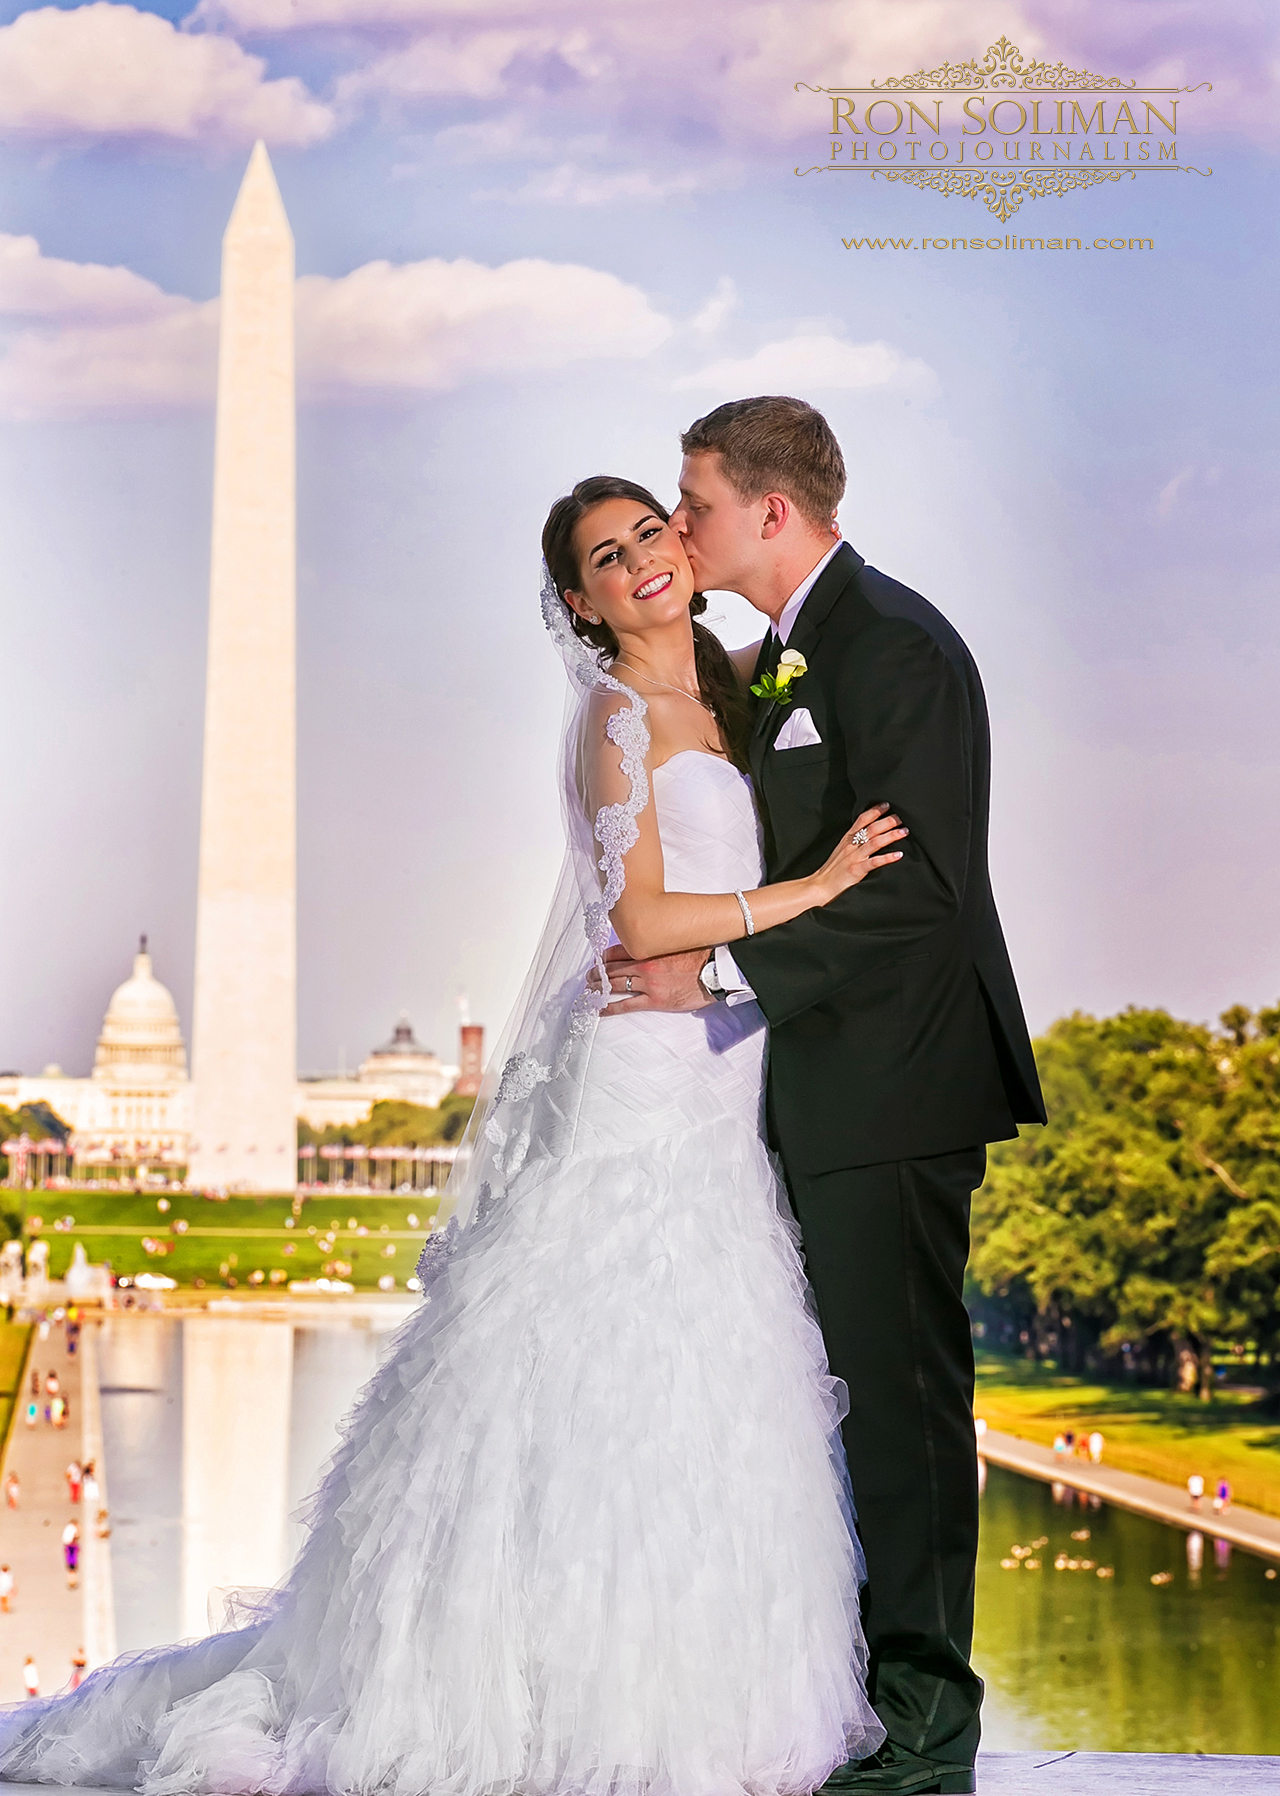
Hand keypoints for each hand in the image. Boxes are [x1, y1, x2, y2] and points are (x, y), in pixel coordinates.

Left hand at [587, 943, 713, 1015]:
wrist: (717, 970)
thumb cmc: (703, 956)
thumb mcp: (679, 944)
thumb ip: (661, 946)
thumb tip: (653, 947)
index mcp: (651, 948)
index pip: (618, 951)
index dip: (605, 957)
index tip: (600, 960)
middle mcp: (645, 964)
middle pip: (612, 968)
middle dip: (598, 973)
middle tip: (589, 977)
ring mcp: (649, 982)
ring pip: (615, 984)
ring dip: (599, 988)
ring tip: (590, 991)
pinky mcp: (655, 999)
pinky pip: (626, 1004)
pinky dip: (610, 1007)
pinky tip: (600, 1009)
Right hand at [812, 803, 906, 903]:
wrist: (820, 886)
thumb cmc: (832, 870)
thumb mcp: (841, 850)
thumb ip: (853, 841)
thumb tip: (869, 834)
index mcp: (847, 839)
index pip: (861, 820)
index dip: (875, 811)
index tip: (887, 805)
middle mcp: (851, 846)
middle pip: (871, 829)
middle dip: (888, 821)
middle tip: (901, 818)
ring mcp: (854, 858)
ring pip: (874, 842)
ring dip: (891, 835)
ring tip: (904, 832)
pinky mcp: (856, 871)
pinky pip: (874, 862)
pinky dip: (887, 858)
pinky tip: (898, 855)